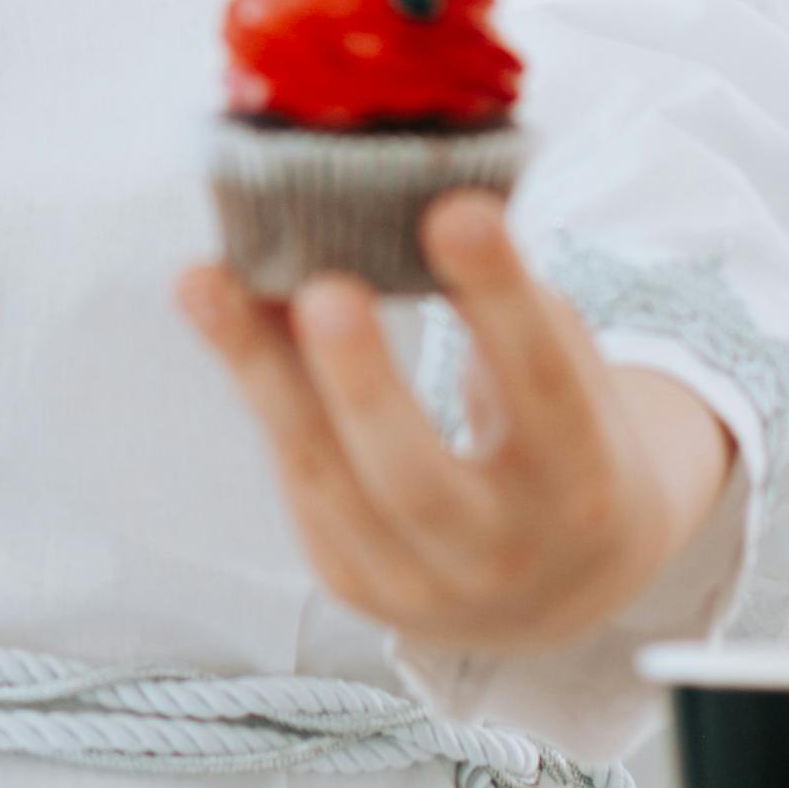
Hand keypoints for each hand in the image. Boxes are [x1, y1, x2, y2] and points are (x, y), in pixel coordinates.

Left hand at [177, 193, 732, 661]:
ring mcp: (419, 585)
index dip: (500, 299)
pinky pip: (298, 481)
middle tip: (323, 290)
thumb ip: (501, 307)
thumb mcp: (571, 375)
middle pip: (417, 476)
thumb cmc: (564, 441)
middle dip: (362, 382)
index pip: (542, 384)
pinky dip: (260, 393)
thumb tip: (393, 202)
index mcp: (584, 482)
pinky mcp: (352, 583)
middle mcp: (503, 550)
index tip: (457, 211)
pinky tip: (224, 318)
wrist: (567, 583)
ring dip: (259, 375)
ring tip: (205, 285)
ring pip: (325, 480)